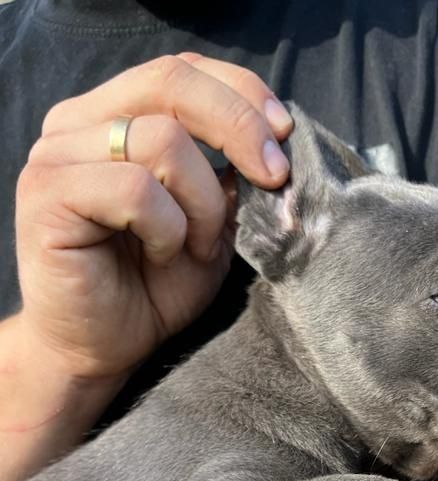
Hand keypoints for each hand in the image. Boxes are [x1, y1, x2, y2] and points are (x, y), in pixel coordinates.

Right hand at [13, 53, 293, 381]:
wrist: (103, 350)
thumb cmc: (154, 288)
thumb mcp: (211, 226)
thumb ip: (231, 180)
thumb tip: (276, 142)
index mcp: (114, 116)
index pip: (181, 69)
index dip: (241, 92)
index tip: (285, 134)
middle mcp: (79, 124)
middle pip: (172, 82)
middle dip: (239, 126)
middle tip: (274, 176)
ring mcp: (57, 155)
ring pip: (161, 140)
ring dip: (202, 203)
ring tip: (196, 247)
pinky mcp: (48, 194)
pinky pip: (135, 190)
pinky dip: (168, 228)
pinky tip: (163, 255)